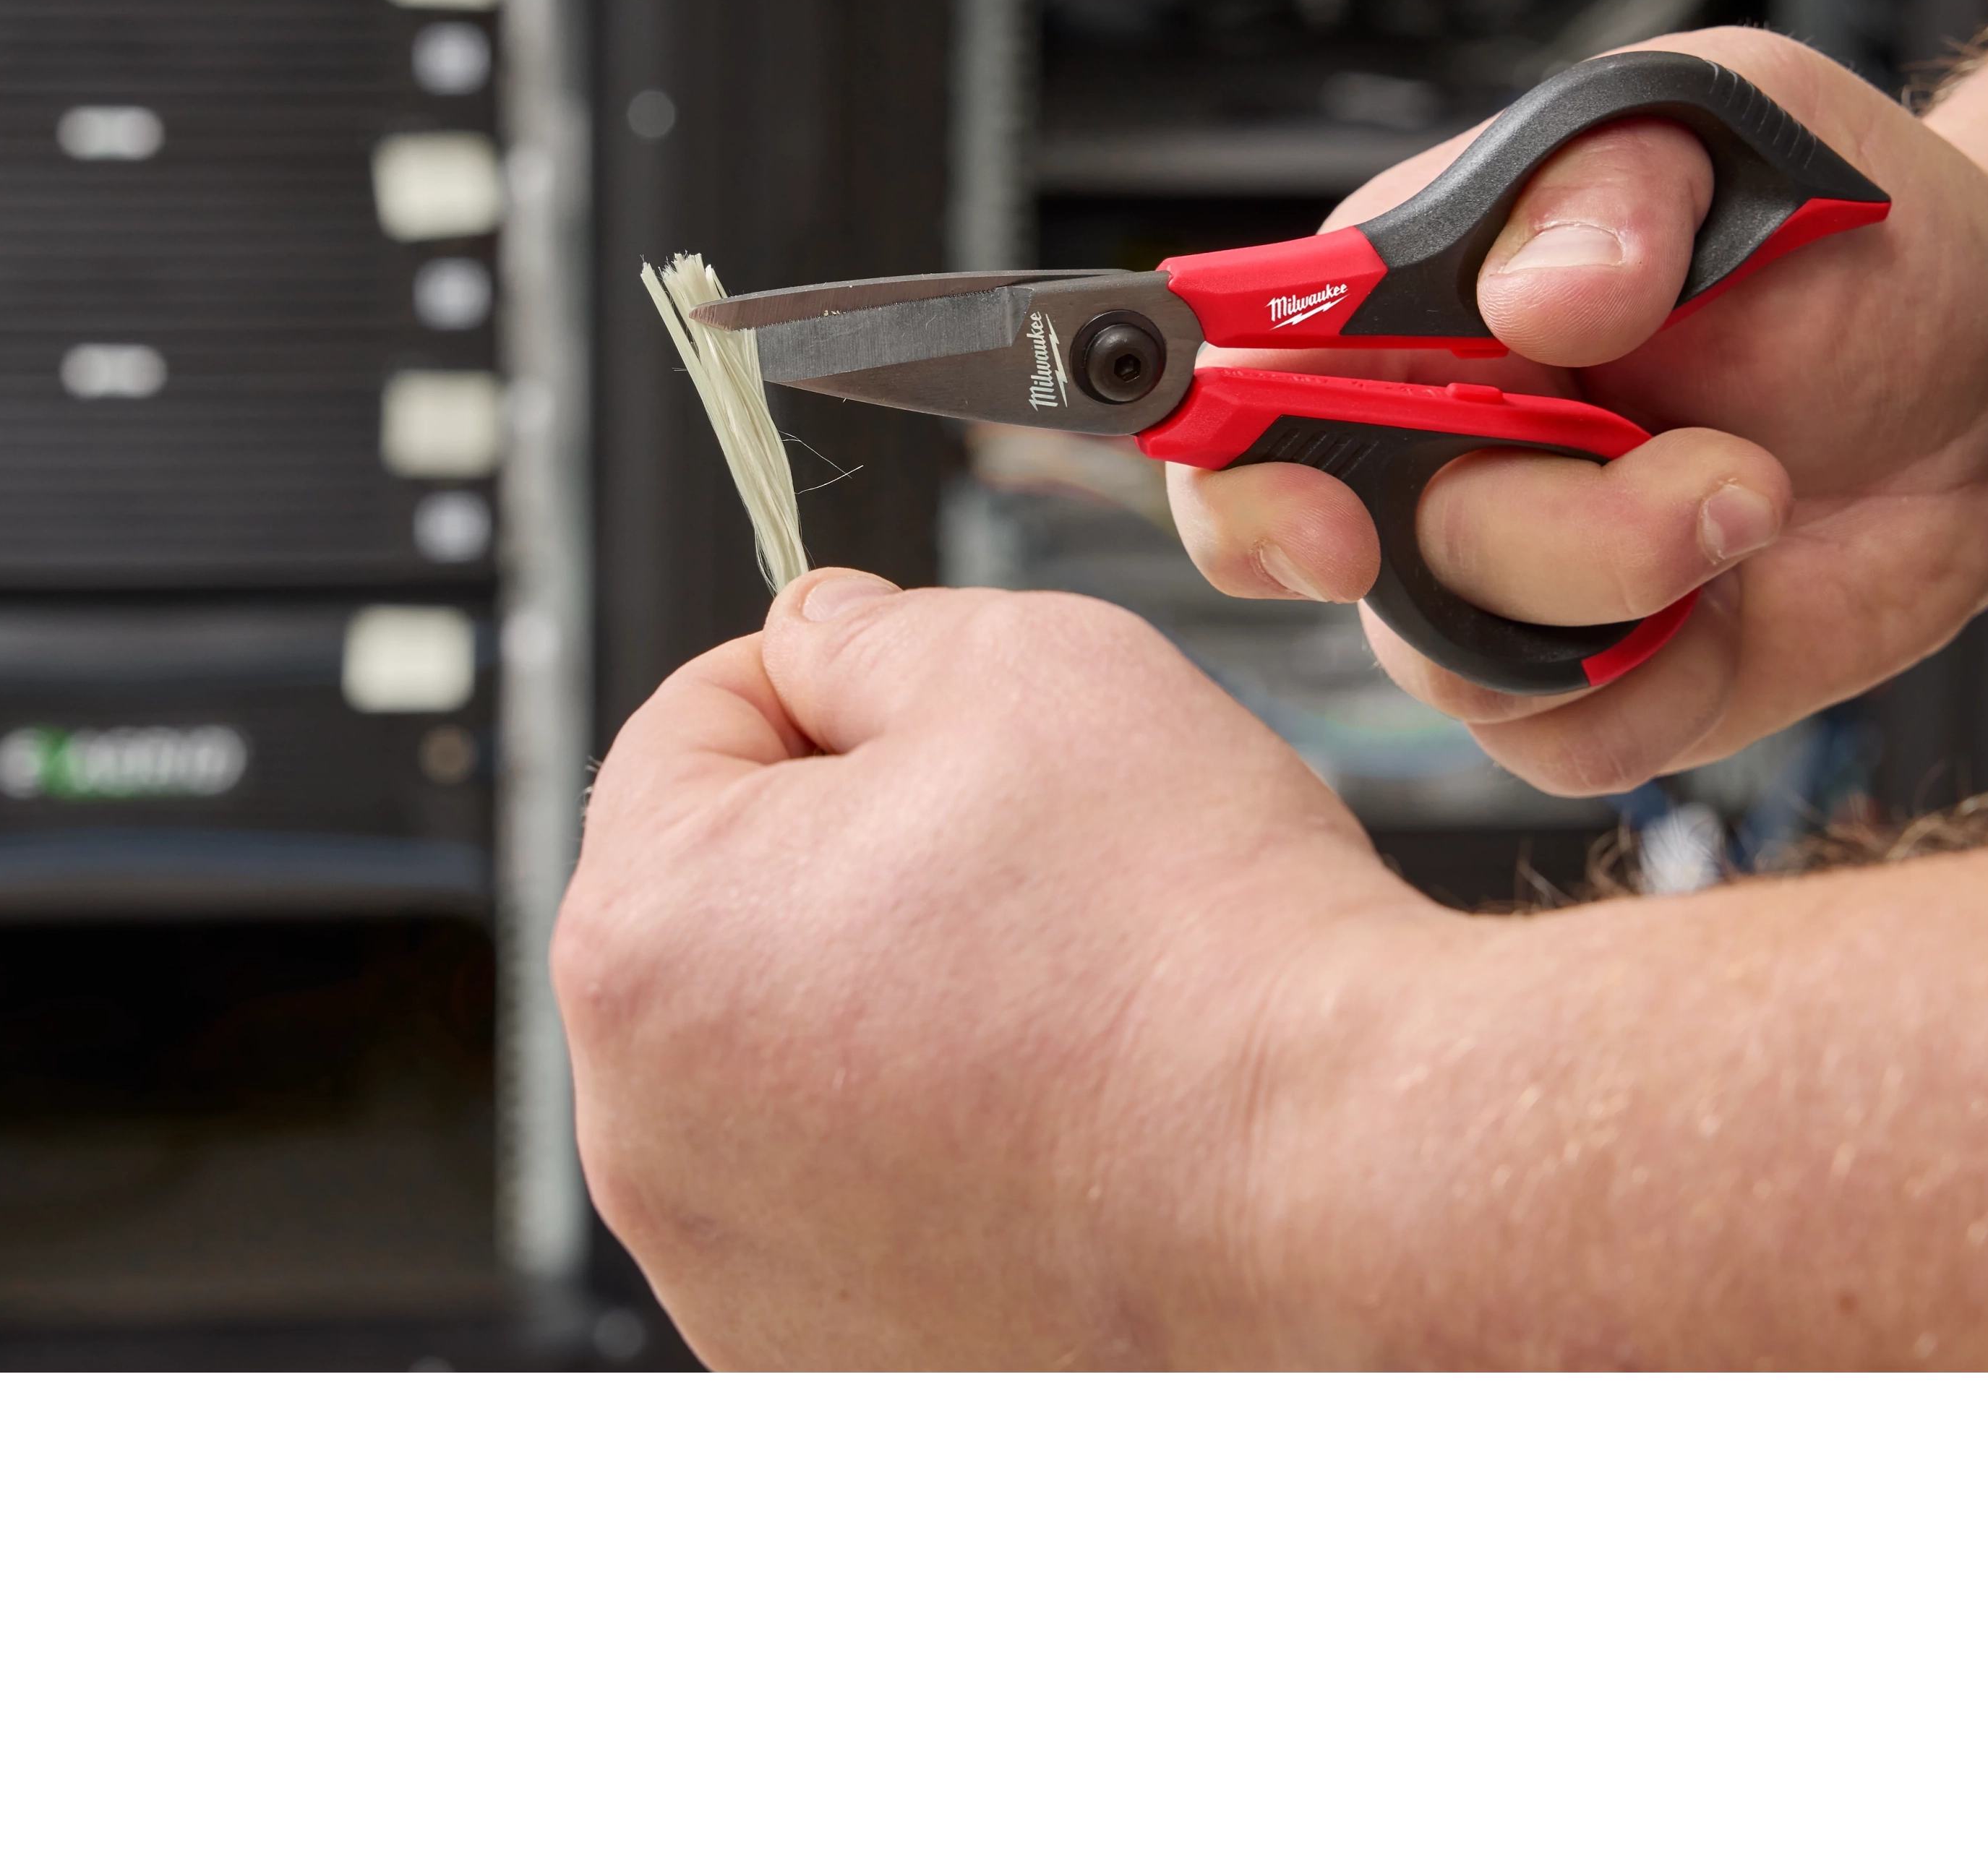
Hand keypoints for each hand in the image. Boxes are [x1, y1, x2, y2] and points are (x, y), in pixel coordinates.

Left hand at [554, 566, 1429, 1368]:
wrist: (1342, 1183)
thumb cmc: (1192, 947)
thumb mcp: (1021, 664)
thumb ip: (867, 632)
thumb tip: (821, 637)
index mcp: (647, 940)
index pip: (686, 728)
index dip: (823, 683)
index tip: (926, 710)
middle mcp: (645, 1132)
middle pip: (725, 903)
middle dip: (849, 849)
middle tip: (1015, 853)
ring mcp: (730, 1265)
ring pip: (784, 1053)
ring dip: (886, 997)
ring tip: (1049, 994)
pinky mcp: (828, 1355)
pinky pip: (846, 1192)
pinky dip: (927, 1139)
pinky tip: (1051, 1115)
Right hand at [1171, 0, 1987, 793]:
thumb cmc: (1844, 229)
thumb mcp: (1733, 127)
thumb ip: (1612, 189)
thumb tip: (1530, 299)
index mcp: (1396, 304)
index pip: (1229, 397)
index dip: (1240, 473)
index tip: (1338, 519)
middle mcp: (1413, 453)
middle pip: (1334, 553)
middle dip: (1522, 539)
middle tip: (1691, 491)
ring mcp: (1493, 583)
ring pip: (1457, 659)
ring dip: (1637, 585)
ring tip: (1760, 488)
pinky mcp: (1585, 690)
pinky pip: (1555, 747)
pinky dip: (1665, 690)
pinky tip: (1744, 594)